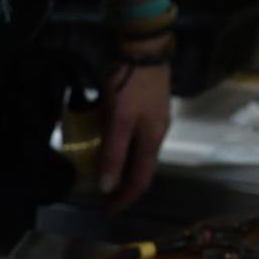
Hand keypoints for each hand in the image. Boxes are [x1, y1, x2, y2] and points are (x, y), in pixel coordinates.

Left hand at [99, 59, 170, 211]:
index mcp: (152, 141)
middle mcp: (156, 135)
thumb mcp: (118, 120)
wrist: (144, 48)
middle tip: (102, 196)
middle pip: (141, 170)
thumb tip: (107, 187)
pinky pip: (134, 140)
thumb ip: (113, 153)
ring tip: (102, 176)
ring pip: (138, 155)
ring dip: (121, 170)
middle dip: (122, 187)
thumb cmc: (131, 84)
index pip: (140, 181)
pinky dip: (121, 152)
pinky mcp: (146, 109)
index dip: (124, 198)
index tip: (106, 210)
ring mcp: (153, 121)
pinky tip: (108, 148)